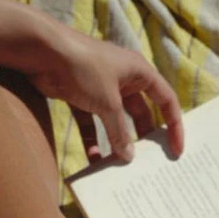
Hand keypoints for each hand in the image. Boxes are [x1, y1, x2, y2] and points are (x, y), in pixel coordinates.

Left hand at [0, 0, 182, 161]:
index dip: (174, 125)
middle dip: (143, 138)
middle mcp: (123, 79)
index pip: (166, 100)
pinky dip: (94, 141)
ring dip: (118, 142)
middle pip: (141, 114)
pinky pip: (93, 124)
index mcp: (139, 72)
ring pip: (116, 122)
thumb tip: (129, 157)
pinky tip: (93, 160)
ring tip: (121, 166)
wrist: (42, 51)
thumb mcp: (108, 103)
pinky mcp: (81, 96)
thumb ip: (120, 132)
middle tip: (148, 162)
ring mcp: (102, 88)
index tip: (177, 150)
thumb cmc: (82, 68)